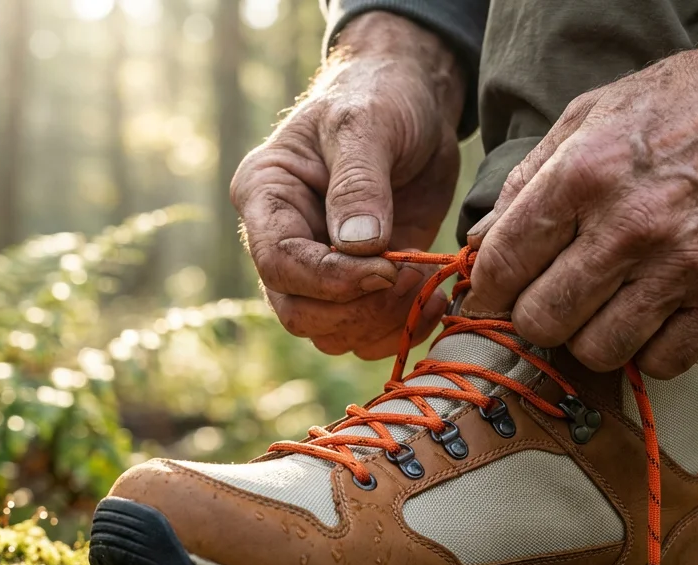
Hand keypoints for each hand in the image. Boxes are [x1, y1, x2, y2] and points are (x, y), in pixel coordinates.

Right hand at [231, 12, 464, 358]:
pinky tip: (432, 298)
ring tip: (424, 285)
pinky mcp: (358, 283)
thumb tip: (357, 245)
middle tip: (407, 277)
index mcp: (265, 196)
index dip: (331, 280)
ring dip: (381, 323)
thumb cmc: (380, 98)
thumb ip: (359, 182)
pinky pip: (365, 334)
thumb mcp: (368, 124)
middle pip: (298, 312)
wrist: (414, 103)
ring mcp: (319, 268)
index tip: (387, 268)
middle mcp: (282, 240)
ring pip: (330, 333)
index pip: (280, 263)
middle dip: (357, 309)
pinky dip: (400, 328)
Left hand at [465, 0, 697, 377]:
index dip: (485, 291)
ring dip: (589, 338)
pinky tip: (650, 317)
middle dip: (532, 318)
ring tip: (601, 307)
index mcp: (584, 174)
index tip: (491, 295)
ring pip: (597, 352)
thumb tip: (477, 243)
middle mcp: (630, 225)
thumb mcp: (589, 115)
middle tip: (547, 300)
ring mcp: (683, 265)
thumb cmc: (681, 102)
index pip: (503, 265)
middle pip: (542, 321)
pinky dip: (648, 350)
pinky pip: (663, 362)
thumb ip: (527, 181)